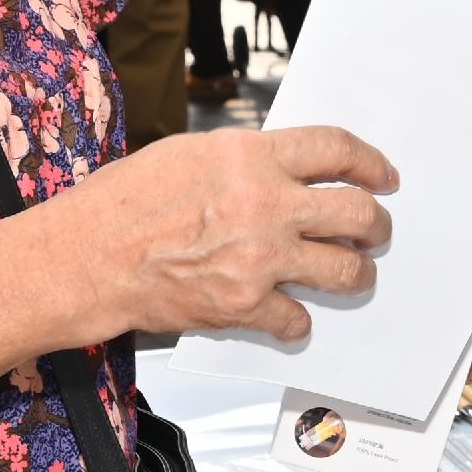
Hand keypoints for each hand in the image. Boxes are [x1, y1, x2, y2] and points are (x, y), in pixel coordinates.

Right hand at [67, 124, 399, 340]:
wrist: (87, 258)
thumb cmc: (123, 203)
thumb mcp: (190, 154)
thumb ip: (246, 161)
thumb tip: (285, 172)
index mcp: (252, 156)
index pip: (336, 150)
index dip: (370, 162)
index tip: (384, 176)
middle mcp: (266, 204)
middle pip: (357, 212)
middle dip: (377, 223)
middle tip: (377, 229)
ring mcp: (260, 258)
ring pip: (345, 269)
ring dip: (357, 272)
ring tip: (353, 272)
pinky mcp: (245, 304)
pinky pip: (297, 318)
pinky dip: (297, 321)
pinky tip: (290, 316)